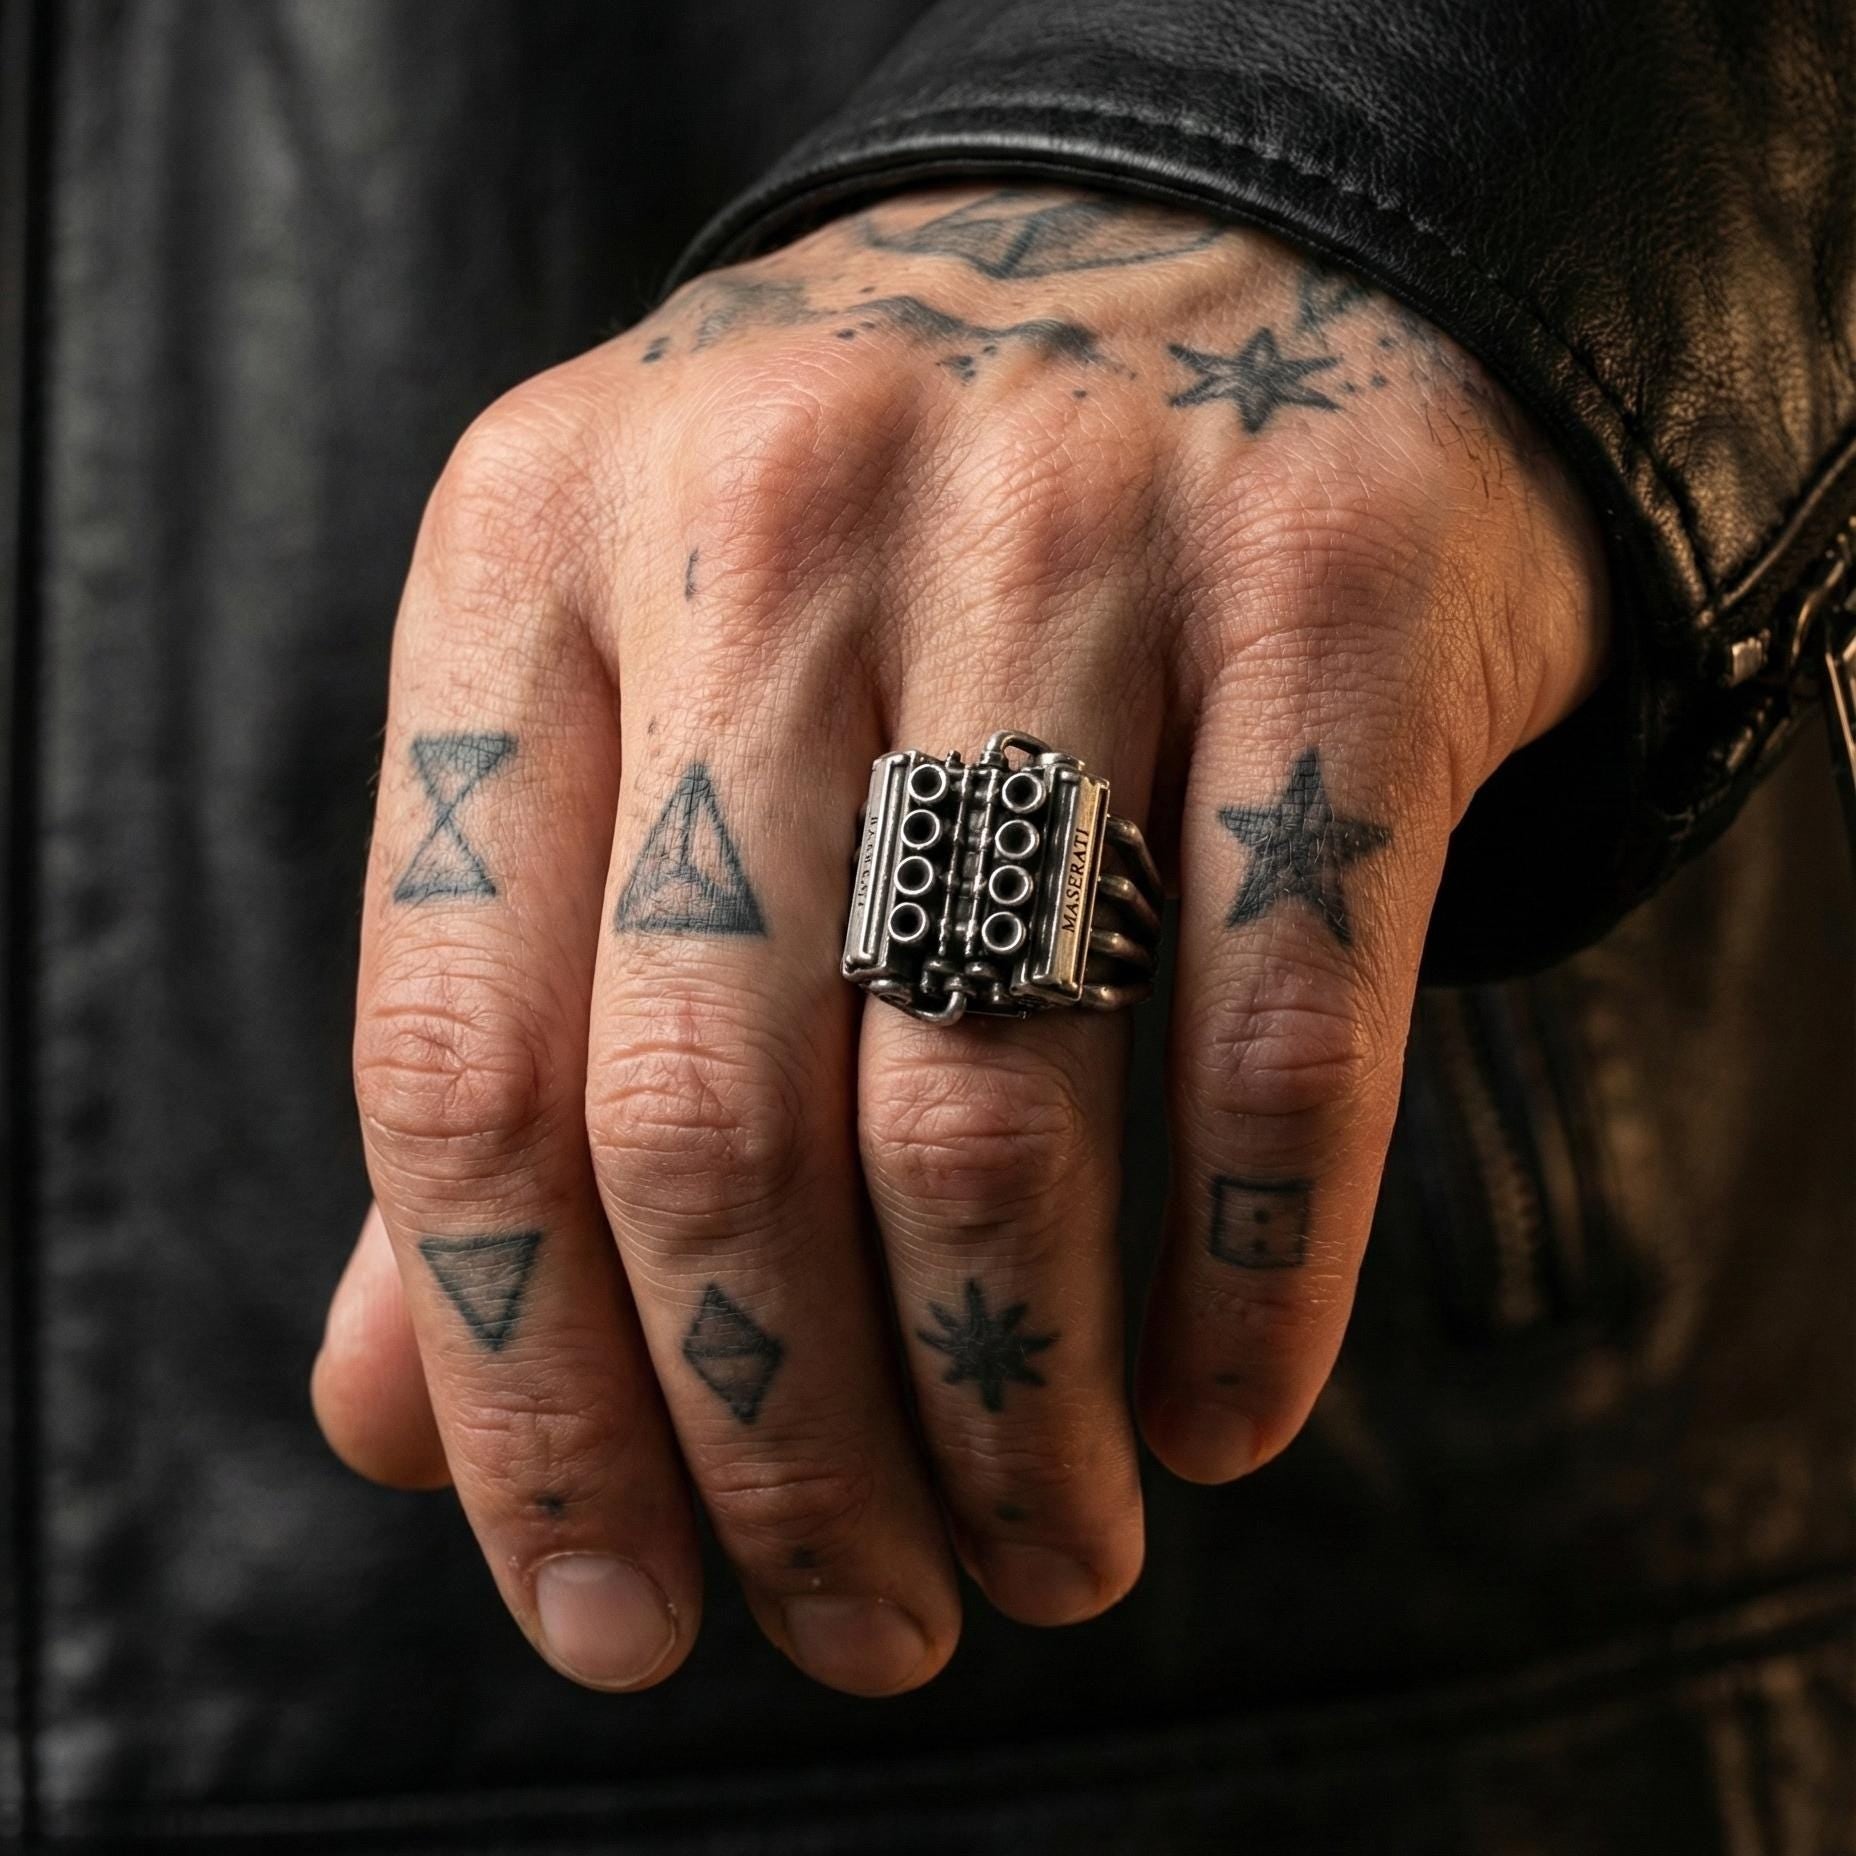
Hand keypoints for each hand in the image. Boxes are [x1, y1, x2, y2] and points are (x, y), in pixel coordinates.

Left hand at [311, 187, 1606, 1695]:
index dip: (528, 1398)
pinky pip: (1282, 1004)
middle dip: (787, 1454)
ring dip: (1012, 1404)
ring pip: (990, 1088)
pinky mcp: (1330, 576)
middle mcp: (773, 516)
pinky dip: (1254, 1268)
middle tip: (873, 1625)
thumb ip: (515, 1053)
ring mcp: (1066, 522)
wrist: (1214, 260)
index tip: (618, 1618)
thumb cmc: (891, 557)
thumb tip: (393, 1422)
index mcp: (532, 553)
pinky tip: (1220, 1409)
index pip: (460, 1064)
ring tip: (1051, 1554)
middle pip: (718, 1114)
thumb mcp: (639, 729)